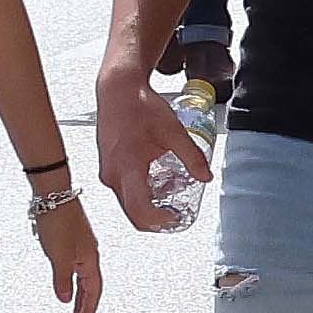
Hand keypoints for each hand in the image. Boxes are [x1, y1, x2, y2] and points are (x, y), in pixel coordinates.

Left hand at [27, 172, 108, 312]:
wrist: (53, 194)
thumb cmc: (57, 220)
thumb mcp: (58, 255)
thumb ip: (62, 279)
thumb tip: (65, 298)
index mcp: (90, 260)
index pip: (92, 292)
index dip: (86, 311)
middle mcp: (90, 254)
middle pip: (91, 287)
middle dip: (85, 306)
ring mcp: (82, 246)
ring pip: (85, 276)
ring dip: (80, 293)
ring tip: (74, 307)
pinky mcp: (73, 238)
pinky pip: (78, 265)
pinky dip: (74, 278)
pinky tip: (67, 278)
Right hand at [94, 73, 209, 243]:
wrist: (117, 92)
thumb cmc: (141, 108)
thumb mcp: (174, 133)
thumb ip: (192, 157)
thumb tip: (206, 177)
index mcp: (127, 167)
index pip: (139, 210)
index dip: (159, 221)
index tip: (176, 218)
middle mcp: (112, 174)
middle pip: (132, 212)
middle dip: (156, 216)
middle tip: (178, 210)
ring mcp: (107, 172)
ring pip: (128, 201)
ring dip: (149, 203)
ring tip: (171, 188)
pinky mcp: (107, 167)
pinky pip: (124, 189)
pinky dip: (141, 191)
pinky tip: (157, 177)